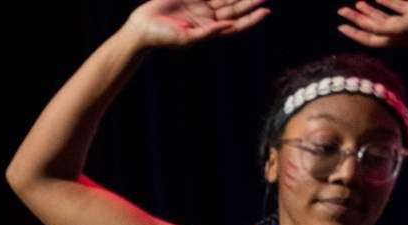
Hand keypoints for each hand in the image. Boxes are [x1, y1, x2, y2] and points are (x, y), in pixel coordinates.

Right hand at [125, 0, 269, 47]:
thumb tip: (228, 27)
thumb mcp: (186, 38)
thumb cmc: (162, 37)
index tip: (266, 11)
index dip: (252, 19)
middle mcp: (208, 17)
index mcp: (209, 30)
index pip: (236, 24)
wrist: (142, 26)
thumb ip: (207, 33)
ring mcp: (201, 5)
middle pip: (235, 8)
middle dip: (251, 0)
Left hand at [338, 0, 407, 45]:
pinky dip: (386, 0)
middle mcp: (399, 31)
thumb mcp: (401, 27)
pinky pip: (397, 4)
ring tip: (357, 3)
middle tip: (341, 11)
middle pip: (372, 26)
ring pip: (383, 15)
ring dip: (369, 9)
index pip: (368, 38)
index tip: (340, 26)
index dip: (353, 33)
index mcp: (395, 39)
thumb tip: (366, 27)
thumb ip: (382, 29)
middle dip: (356, 19)